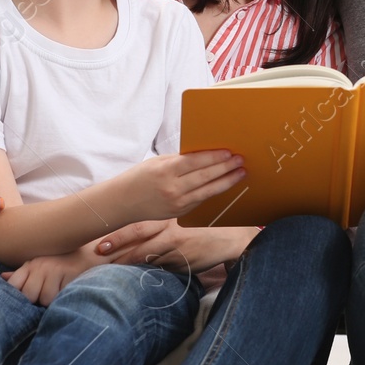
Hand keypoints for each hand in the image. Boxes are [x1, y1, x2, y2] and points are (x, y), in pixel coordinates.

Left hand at [2, 252, 92, 305]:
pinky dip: (62, 299)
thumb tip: (2, 277)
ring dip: (51, 302)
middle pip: (28, 295)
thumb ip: (22, 275)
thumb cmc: (61, 265)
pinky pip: (59, 296)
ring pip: (44, 298)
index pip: (13, 285)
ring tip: (58, 293)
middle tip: (45, 297)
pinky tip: (66, 291)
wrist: (88, 255)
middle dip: (36, 301)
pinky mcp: (69, 273)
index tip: (24, 301)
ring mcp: (55, 269)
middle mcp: (40, 265)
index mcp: (30, 265)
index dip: (16, 297)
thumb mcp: (39, 267)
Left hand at [99, 219, 256, 273]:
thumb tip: (138, 236)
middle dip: (117, 246)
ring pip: (148, 255)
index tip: (99, 243)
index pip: (138, 225)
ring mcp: (178, 246)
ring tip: (108, 272)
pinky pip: (162, 267)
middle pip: (138, 238)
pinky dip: (148, 271)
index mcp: (168, 218)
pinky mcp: (185, 260)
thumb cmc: (206, 229)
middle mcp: (171, 229)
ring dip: (128, 263)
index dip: (118, 234)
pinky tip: (135, 278)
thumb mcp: (183, 222)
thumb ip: (163, 226)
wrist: (233, 239)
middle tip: (99, 253)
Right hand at [112, 151, 244, 222]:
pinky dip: (214, 191)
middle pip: (205, 176)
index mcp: (165, 171)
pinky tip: (225, 184)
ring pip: (207, 191)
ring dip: (226, 181)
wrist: (123, 203)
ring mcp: (177, 203)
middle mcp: (172, 188)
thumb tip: (204, 155)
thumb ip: (179, 160)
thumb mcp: (157, 163)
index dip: (214, 157)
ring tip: (240, 173)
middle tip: (240, 160)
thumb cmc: (140, 177)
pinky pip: (201, 200)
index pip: (195, 162)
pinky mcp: (180, 212)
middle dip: (225, 168)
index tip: (229, 152)